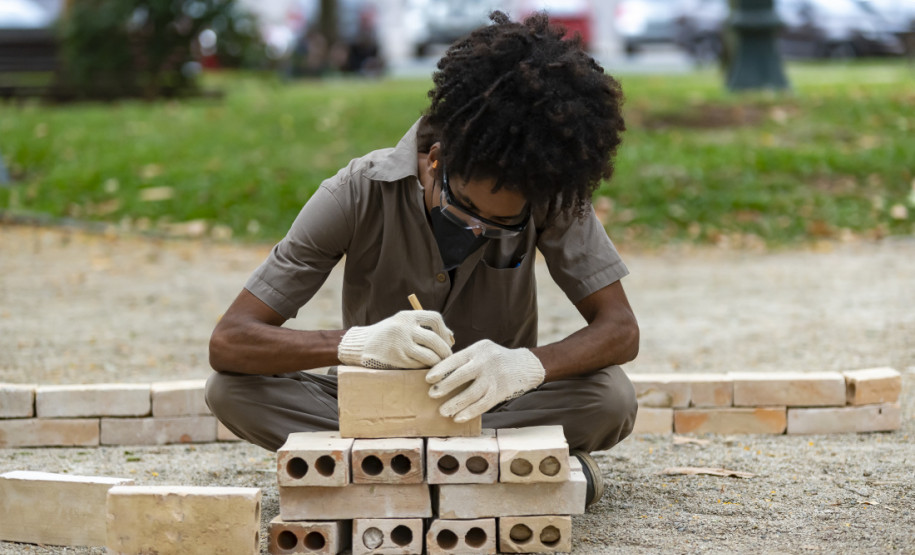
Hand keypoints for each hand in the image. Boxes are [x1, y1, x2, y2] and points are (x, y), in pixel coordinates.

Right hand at [338, 310, 453, 368]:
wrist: (362, 345)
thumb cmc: (388, 334)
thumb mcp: (403, 323)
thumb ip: (423, 327)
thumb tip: (451, 337)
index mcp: (407, 316)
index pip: (435, 318)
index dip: (444, 330)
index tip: (446, 340)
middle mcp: (404, 329)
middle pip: (435, 340)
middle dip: (445, 351)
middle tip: (448, 357)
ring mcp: (401, 345)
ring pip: (430, 356)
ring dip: (438, 363)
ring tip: (440, 365)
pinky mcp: (398, 359)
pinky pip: (419, 365)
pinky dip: (426, 367)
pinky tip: (426, 368)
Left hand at [426, 339, 544, 421]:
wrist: (525, 364)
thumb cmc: (495, 358)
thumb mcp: (481, 350)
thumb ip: (464, 360)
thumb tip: (439, 374)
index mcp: (477, 350)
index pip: (455, 359)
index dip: (441, 370)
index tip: (428, 379)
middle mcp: (485, 363)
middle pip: (462, 376)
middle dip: (446, 386)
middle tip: (432, 395)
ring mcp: (493, 378)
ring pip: (472, 393)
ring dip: (456, 404)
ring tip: (443, 411)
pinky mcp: (500, 392)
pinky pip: (483, 404)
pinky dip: (470, 412)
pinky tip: (458, 418)